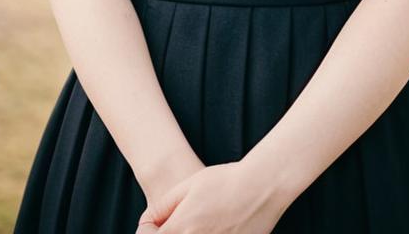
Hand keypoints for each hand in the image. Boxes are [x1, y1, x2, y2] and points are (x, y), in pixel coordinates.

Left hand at [135, 159, 286, 232]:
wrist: (261, 187)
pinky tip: (216, 227)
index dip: (148, 231)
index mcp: (182, 226)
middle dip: (167, 233)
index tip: (155, 224)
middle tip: (178, 222)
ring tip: (197, 223)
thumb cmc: (224, 181)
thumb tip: (147, 221)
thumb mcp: (188, 185)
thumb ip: (163, 205)